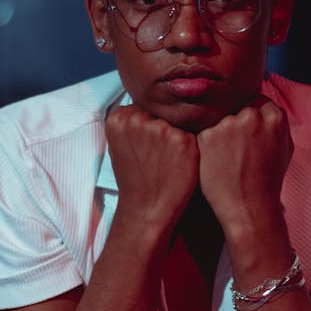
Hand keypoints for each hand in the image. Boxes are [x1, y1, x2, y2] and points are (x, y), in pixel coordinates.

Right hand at [105, 104, 198, 229]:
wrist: (147, 208)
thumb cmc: (136, 177)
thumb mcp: (122, 145)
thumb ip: (132, 122)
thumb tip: (149, 102)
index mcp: (118, 117)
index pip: (143, 107)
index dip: (149, 126)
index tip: (147, 146)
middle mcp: (137, 119)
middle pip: (160, 112)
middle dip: (163, 129)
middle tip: (158, 155)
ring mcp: (161, 128)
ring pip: (177, 121)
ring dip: (177, 137)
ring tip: (167, 160)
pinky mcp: (183, 140)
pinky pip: (192, 133)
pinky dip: (189, 148)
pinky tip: (179, 163)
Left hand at [197, 97, 292, 241]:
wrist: (250, 209)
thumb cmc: (268, 183)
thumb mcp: (284, 149)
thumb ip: (275, 126)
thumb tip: (267, 111)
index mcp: (274, 117)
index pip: (257, 102)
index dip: (249, 118)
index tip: (246, 133)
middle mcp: (252, 116)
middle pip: (237, 108)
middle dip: (234, 124)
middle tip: (234, 148)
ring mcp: (228, 124)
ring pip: (219, 119)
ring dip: (219, 134)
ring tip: (227, 159)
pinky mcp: (208, 136)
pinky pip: (205, 134)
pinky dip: (206, 147)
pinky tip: (215, 163)